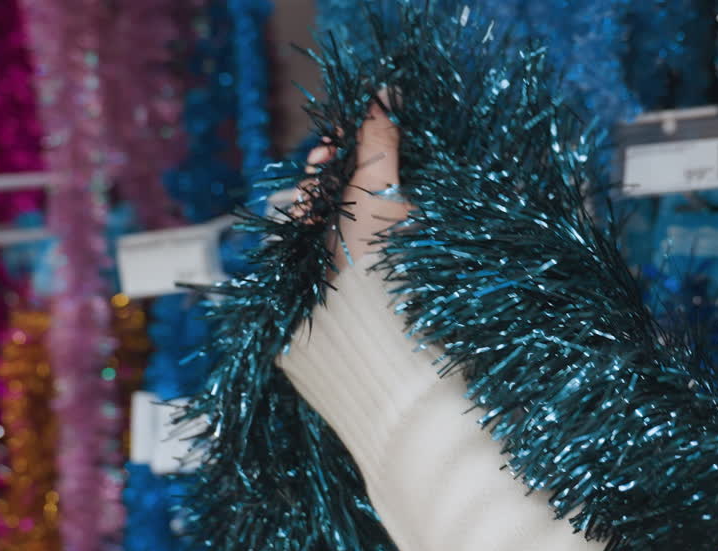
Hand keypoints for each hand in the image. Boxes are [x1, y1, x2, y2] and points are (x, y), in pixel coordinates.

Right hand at [294, 97, 405, 266]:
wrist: (350, 292)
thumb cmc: (374, 236)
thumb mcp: (377, 178)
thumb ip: (380, 134)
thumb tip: (388, 90)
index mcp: (411, 179)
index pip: (382, 136)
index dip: (354, 129)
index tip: (336, 132)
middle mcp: (390, 192)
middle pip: (351, 154)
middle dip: (327, 157)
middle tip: (319, 162)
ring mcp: (364, 210)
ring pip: (330, 176)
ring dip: (313, 183)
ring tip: (309, 202)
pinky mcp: (343, 226)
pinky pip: (319, 200)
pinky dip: (308, 206)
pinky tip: (306, 218)